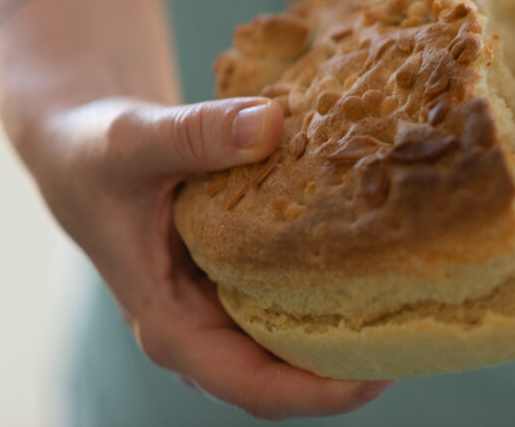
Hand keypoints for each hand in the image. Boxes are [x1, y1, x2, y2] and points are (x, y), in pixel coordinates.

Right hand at [27, 96, 394, 419]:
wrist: (86, 143)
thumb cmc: (95, 152)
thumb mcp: (133, 140)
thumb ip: (196, 133)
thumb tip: (272, 123)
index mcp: (172, 327)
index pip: (257, 388)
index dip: (322, 392)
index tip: (384, 372)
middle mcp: (205, 329)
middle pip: (293, 375)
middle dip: (357, 361)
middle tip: (428, 325)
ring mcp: (226, 305)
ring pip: (301, 339)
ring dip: (355, 323)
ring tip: (423, 293)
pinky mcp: (243, 275)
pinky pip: (299, 295)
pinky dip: (338, 281)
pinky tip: (384, 249)